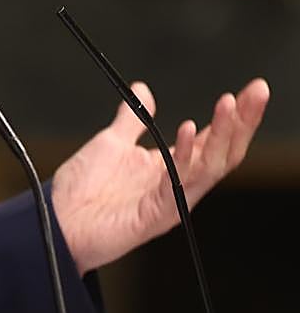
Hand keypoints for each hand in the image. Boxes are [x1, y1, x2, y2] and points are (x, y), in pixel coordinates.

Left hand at [51, 77, 269, 273]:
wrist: (56, 222)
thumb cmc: (81, 190)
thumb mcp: (111, 143)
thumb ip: (132, 119)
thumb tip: (143, 90)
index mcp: (171, 168)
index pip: (213, 139)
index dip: (233, 115)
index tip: (250, 90)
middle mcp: (177, 185)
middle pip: (222, 152)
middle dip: (242, 122)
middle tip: (257, 92)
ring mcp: (170, 202)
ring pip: (209, 167)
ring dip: (221, 134)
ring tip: (229, 105)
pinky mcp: (155, 215)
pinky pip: (177, 185)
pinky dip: (185, 156)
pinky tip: (190, 131)